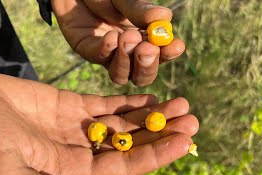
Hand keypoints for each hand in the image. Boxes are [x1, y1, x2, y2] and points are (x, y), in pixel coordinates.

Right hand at [0, 72, 197, 174]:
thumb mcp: (6, 172)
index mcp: (71, 174)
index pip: (123, 168)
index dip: (154, 155)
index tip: (183, 139)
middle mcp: (79, 152)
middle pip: (129, 145)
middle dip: (161, 133)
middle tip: (192, 118)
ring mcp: (76, 127)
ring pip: (122, 123)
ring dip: (151, 114)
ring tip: (181, 104)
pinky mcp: (69, 105)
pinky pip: (105, 104)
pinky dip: (128, 101)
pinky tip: (151, 96)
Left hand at [51, 0, 184, 86]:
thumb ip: (141, 10)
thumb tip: (165, 18)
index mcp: (142, 39)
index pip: (159, 56)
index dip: (168, 54)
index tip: (176, 45)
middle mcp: (125, 52)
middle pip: (140, 75)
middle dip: (146, 66)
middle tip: (148, 48)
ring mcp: (105, 54)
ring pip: (119, 75)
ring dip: (126, 60)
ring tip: (129, 37)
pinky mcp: (84, 48)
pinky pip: (97, 57)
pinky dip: (106, 50)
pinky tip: (112, 37)